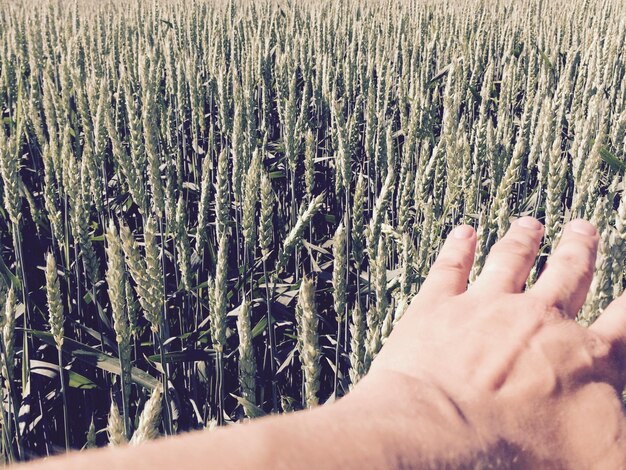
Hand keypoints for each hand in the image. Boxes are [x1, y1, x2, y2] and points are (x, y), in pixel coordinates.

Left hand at [350, 217, 625, 467]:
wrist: (442, 438)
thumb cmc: (524, 458)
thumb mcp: (605, 462)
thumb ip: (619, 437)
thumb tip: (621, 425)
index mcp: (584, 358)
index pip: (624, 322)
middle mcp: (539, 320)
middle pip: (567, 275)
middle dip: (579, 250)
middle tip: (583, 227)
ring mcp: (486, 306)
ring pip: (510, 261)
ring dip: (522, 241)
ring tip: (529, 224)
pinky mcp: (437, 306)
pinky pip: (451, 266)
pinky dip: (458, 247)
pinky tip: (463, 232)